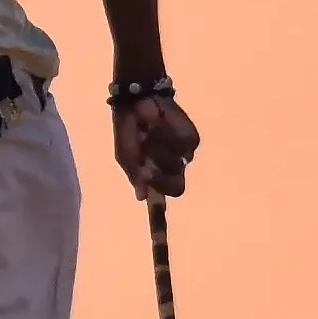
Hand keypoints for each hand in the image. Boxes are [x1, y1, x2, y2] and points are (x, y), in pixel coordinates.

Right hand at [110, 83, 201, 203]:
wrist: (136, 99)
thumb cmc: (129, 128)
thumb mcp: (126, 154)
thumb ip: (135, 174)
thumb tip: (142, 197)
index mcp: (157, 174)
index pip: (164, 196)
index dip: (162, 207)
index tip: (155, 219)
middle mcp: (174, 167)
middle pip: (177, 187)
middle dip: (160, 177)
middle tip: (145, 162)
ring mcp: (184, 153)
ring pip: (176, 164)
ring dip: (157, 149)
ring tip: (145, 133)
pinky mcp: (191, 137)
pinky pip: (183, 144)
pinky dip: (166, 134)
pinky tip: (156, 123)